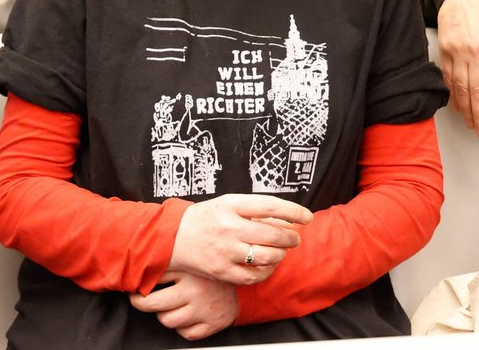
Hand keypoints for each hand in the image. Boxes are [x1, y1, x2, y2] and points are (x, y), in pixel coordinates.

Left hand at [130, 271, 237, 340]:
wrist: (243, 283)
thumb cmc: (209, 272)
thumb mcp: (189, 260)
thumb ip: (167, 262)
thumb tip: (138, 269)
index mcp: (190, 270)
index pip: (152, 282)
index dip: (140, 286)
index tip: (136, 288)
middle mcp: (197, 290)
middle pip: (154, 305)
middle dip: (143, 303)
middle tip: (141, 300)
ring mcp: (205, 309)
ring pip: (168, 321)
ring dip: (165, 314)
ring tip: (170, 305)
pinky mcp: (213, 324)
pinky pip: (185, 334)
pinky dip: (183, 327)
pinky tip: (187, 315)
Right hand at [169, 194, 311, 284]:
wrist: (172, 238)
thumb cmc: (204, 219)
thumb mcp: (227, 203)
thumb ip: (254, 209)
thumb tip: (287, 218)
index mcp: (231, 205)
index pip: (270, 206)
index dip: (293, 211)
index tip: (306, 217)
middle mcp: (229, 227)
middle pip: (273, 234)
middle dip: (291, 237)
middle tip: (295, 237)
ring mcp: (226, 251)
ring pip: (268, 256)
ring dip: (281, 254)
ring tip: (282, 250)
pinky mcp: (223, 271)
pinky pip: (254, 275)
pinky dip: (267, 271)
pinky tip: (268, 265)